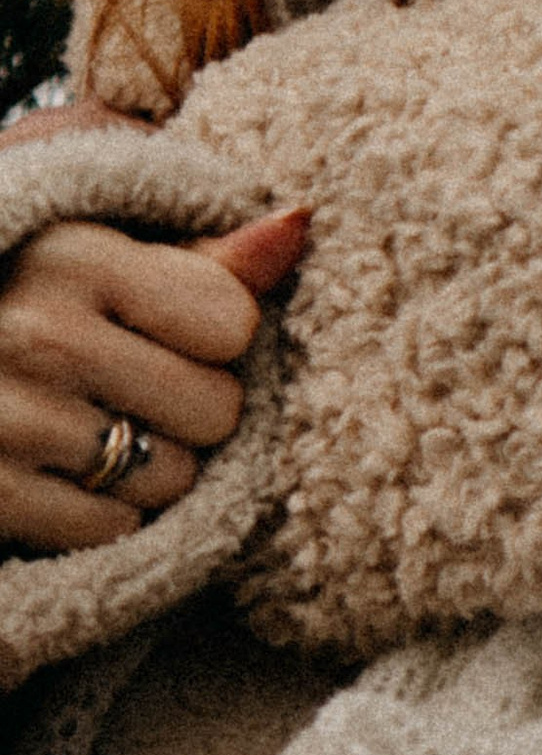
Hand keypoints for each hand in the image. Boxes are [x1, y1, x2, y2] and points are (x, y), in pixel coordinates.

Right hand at [0, 209, 308, 553]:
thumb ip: (209, 258)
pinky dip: (101, 516)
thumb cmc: (34, 307)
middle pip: (215, 410)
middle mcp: (38, 334)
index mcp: (75, 256)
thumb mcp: (106, 261)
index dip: (216, 338)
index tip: (168, 332)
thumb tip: (300, 224)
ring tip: (95, 429)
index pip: (234, 324)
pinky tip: (64, 475)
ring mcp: (9, 419)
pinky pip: (111, 530)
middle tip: (133, 390)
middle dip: (190, 410)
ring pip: (170, 478)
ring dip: (148, 468)